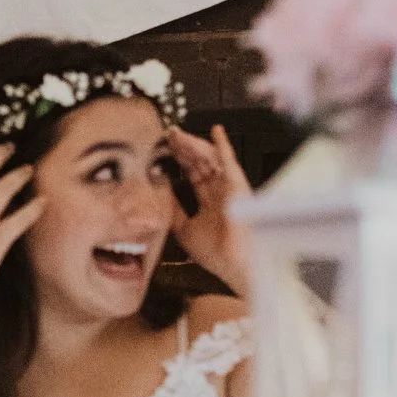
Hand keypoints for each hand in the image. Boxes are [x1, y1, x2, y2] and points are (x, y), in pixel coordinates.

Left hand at [165, 125, 252, 292]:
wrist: (235, 265)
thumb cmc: (217, 253)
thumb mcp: (183, 229)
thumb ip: (173, 210)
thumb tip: (159, 192)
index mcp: (210, 202)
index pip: (193, 174)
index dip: (179, 160)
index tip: (164, 149)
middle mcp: (221, 192)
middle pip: (200, 163)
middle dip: (184, 148)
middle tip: (168, 135)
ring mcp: (230, 188)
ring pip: (210, 159)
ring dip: (194, 145)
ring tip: (178, 135)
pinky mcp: (238, 186)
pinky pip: (230, 162)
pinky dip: (223, 146)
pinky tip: (216, 131)